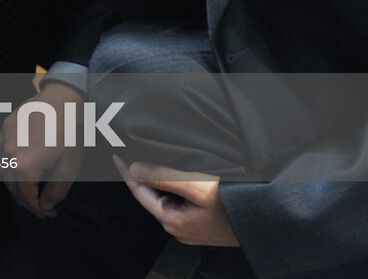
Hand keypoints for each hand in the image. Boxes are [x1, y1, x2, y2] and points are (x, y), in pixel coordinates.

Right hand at [0, 81, 86, 217]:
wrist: (61, 101)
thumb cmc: (68, 135)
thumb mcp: (68, 169)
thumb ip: (55, 192)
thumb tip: (46, 205)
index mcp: (23, 168)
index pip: (26, 198)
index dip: (38, 210)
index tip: (48, 213)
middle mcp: (7, 156)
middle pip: (11, 187)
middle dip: (26, 199)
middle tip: (41, 204)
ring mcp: (2, 141)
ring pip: (3, 171)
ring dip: (16, 182)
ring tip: (31, 186)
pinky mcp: (3, 129)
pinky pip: (1, 154)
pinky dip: (10, 165)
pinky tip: (23, 165)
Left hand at [115, 157, 238, 246]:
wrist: (266, 222)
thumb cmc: (235, 207)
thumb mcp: (198, 188)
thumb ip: (164, 178)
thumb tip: (134, 169)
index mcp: (172, 221)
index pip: (139, 192)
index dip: (126, 172)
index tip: (116, 155)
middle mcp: (177, 228)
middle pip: (151, 196)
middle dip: (142, 175)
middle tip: (133, 153)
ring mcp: (189, 229)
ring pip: (165, 198)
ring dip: (159, 181)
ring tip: (153, 161)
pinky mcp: (201, 225)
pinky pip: (179, 203)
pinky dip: (173, 188)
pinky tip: (176, 177)